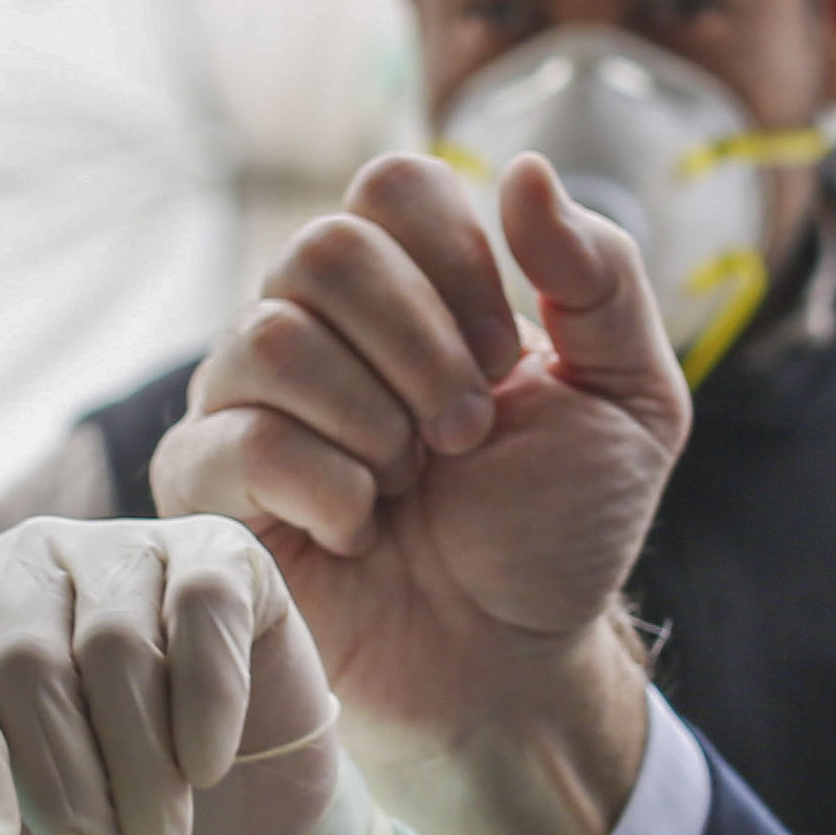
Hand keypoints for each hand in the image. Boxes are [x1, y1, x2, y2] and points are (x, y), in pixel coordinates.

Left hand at [0, 516, 340, 834]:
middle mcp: (29, 554)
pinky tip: (206, 768)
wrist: (216, 817)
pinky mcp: (219, 558)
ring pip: (116, 648)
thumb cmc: (72, 801)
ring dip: (137, 767)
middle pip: (24, 661)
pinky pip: (202, 617)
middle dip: (60, 782)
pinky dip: (205, 705)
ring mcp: (125, 546)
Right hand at [152, 152, 683, 834]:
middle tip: (464, 438)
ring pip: (270, 337)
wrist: (512, 666)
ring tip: (409, 490)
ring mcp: (248, 402)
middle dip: (421, 352)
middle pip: (323, 248)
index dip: (458, 264)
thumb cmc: (559, 533)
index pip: (392, 185)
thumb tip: (523, 168)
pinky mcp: (205, 489)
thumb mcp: (630, 400)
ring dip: (375, 427)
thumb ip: (600, 275)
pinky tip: (360, 532)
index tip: (508, 363)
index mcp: (410, 287)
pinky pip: (235, 441)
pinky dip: (327, 491)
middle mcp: (315, 325)